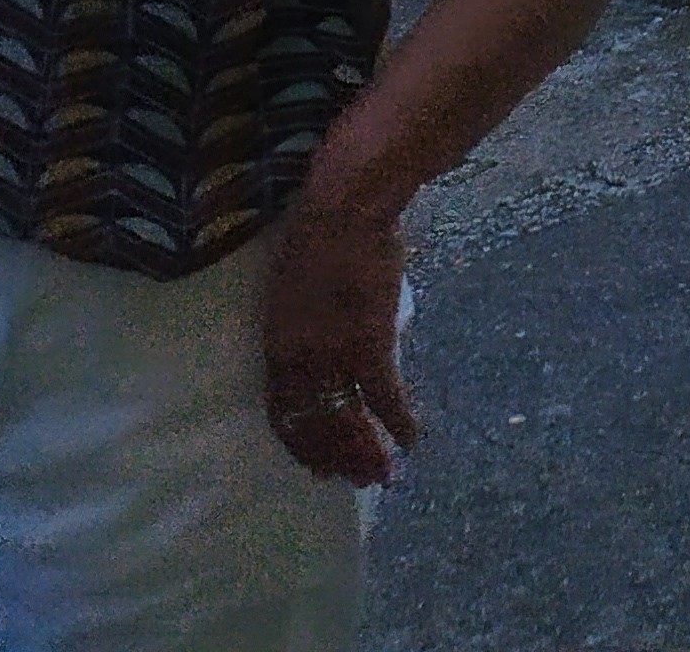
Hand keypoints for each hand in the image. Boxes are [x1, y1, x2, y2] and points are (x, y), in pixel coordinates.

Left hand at [262, 188, 418, 485]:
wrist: (344, 211)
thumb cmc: (316, 233)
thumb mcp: (291, 288)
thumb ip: (301, 323)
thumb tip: (319, 338)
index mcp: (278, 347)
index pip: (284, 413)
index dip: (301, 443)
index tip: (316, 464)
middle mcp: (300, 364)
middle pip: (315, 425)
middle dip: (334, 457)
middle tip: (350, 480)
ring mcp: (334, 357)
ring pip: (347, 421)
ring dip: (365, 453)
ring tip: (381, 475)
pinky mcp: (370, 345)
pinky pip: (385, 396)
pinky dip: (400, 422)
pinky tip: (412, 440)